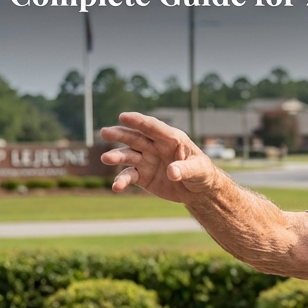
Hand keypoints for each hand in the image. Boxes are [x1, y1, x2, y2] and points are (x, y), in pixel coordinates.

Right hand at [100, 112, 222, 202]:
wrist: (198, 191)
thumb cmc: (202, 174)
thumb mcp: (198, 170)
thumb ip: (185, 169)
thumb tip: (172, 172)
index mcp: (171, 139)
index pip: (153, 127)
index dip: (138, 121)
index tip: (124, 116)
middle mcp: (155, 147)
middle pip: (135, 138)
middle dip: (120, 134)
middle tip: (105, 132)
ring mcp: (147, 160)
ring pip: (128, 155)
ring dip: (116, 156)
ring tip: (106, 158)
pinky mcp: (142, 176)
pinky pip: (129, 176)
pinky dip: (122, 181)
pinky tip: (116, 187)